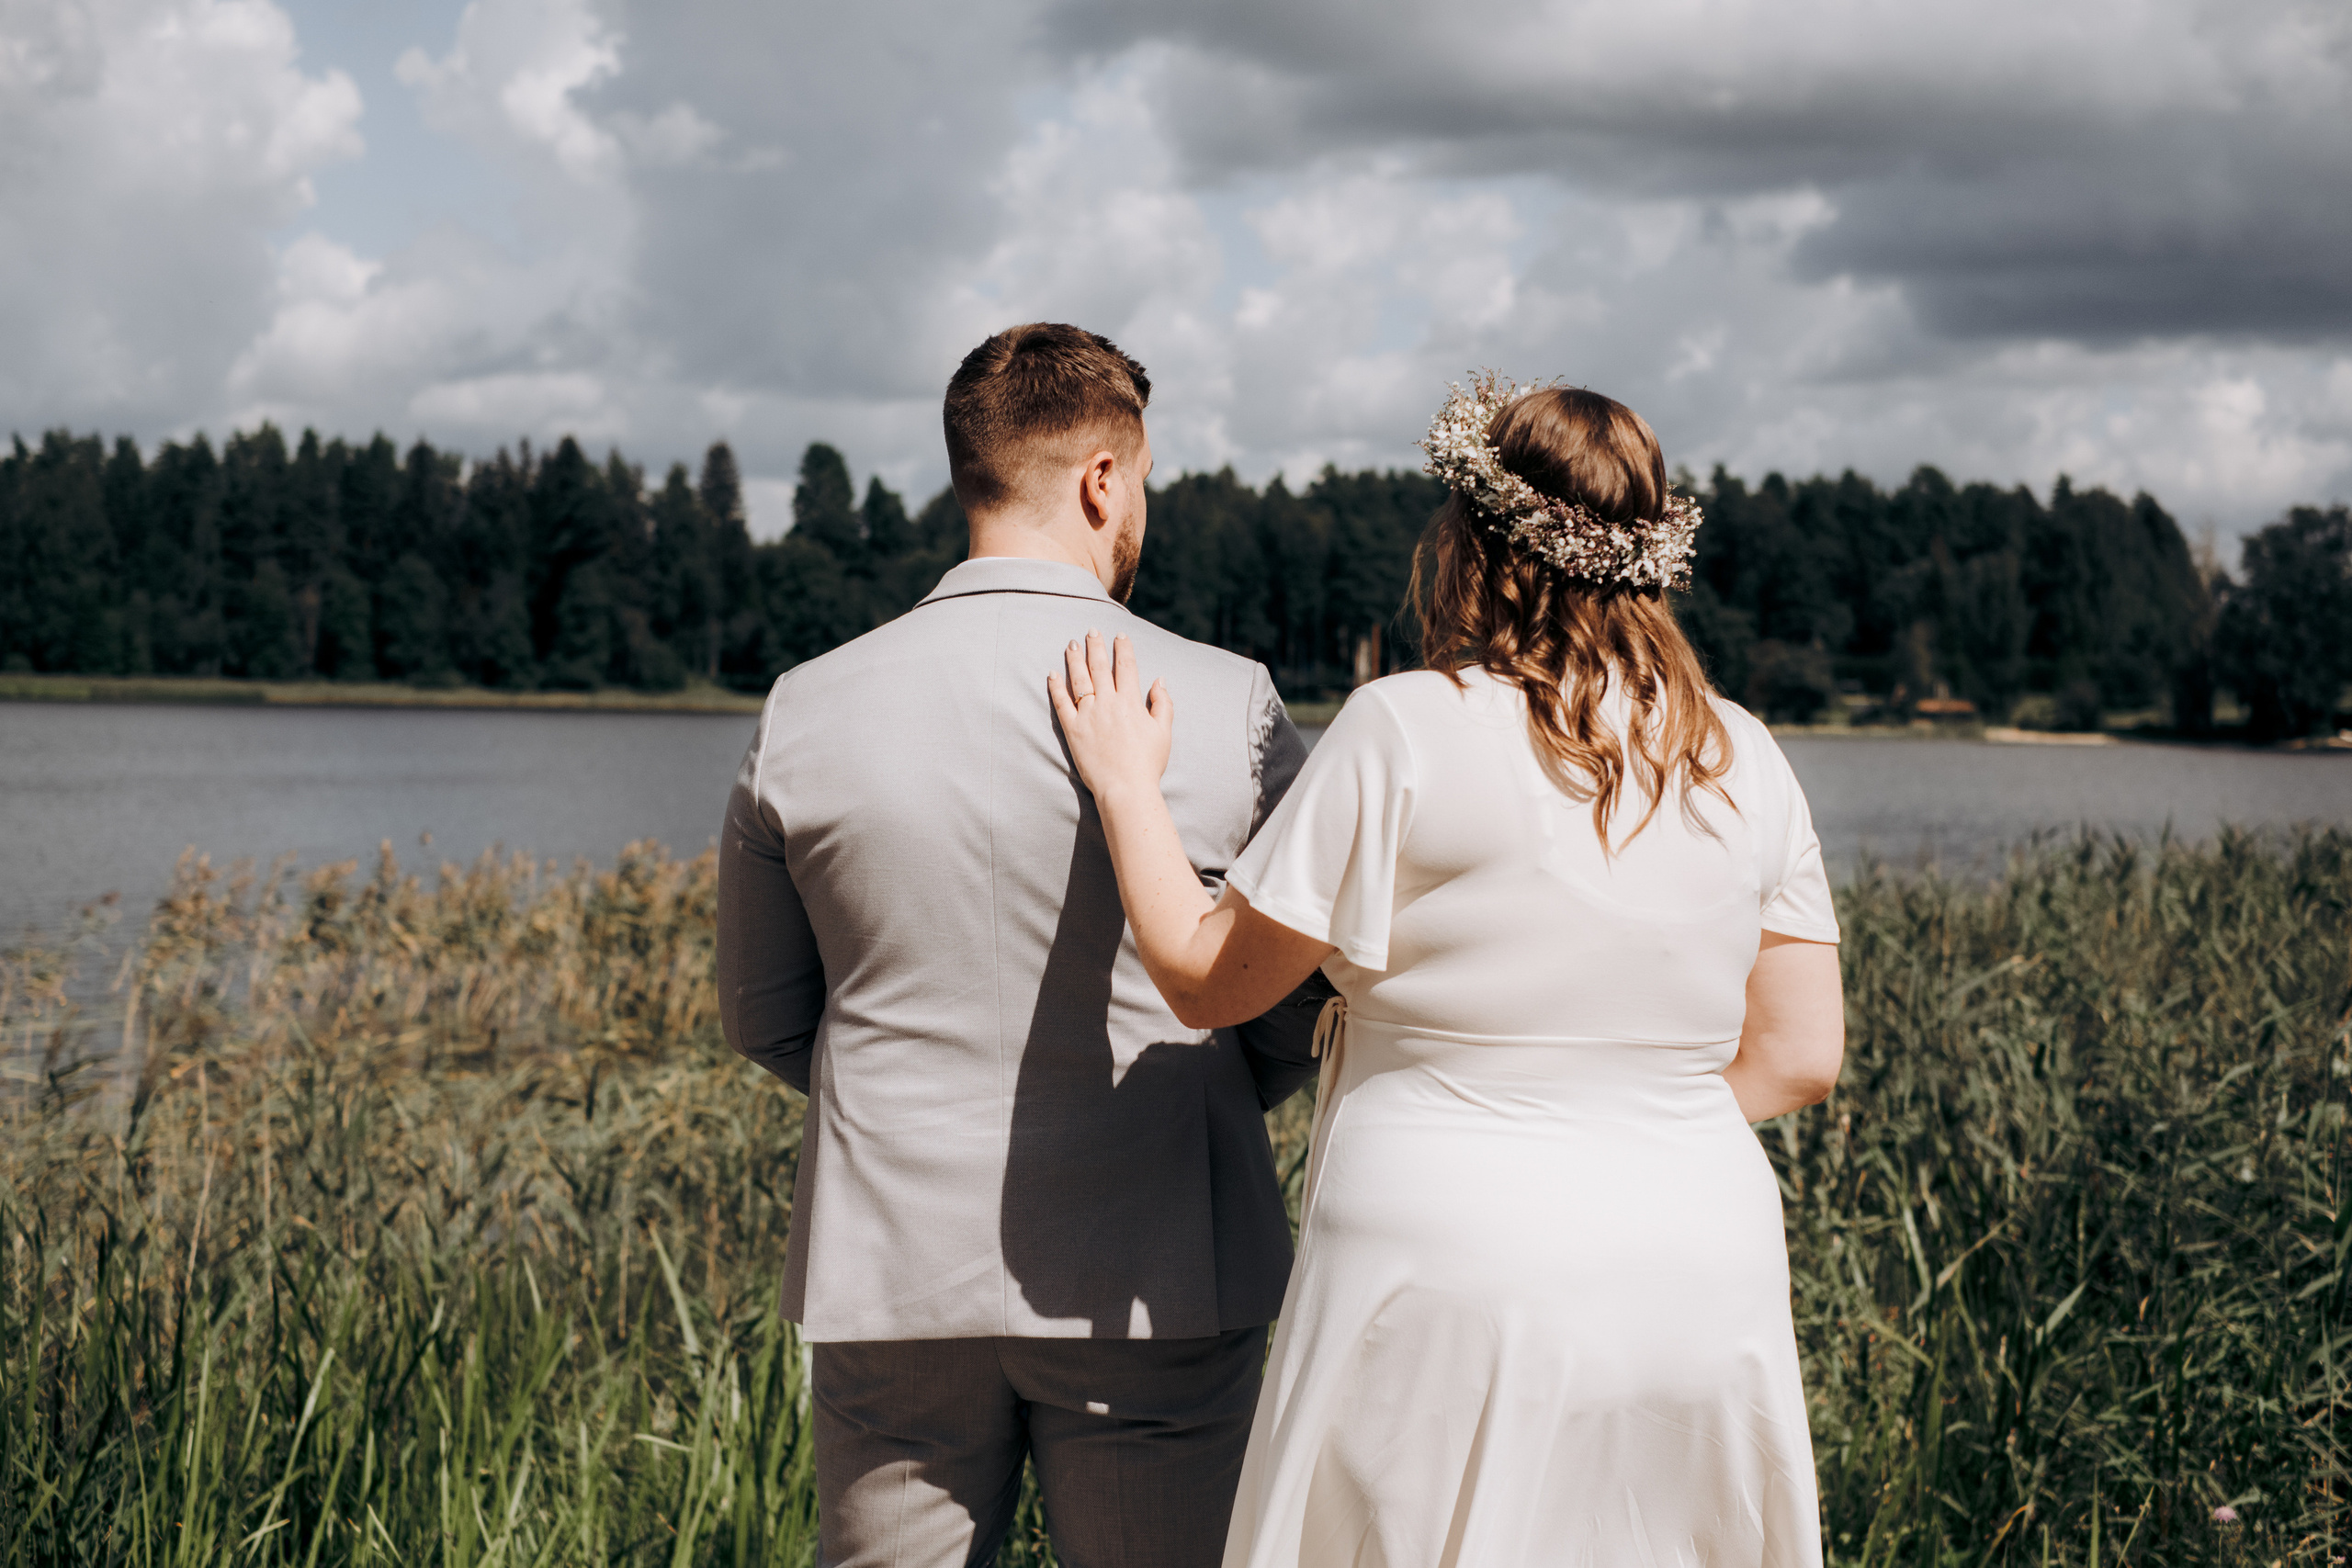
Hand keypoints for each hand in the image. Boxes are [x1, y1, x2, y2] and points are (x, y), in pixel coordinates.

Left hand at [1048, 630, 1173, 805]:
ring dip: (1075, 659)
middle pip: (1100, 667)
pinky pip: (1061, 703)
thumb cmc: (1147, 763)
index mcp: (1131, 702)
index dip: (1123, 649)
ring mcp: (1088, 715)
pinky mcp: (1073, 730)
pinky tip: (1053, 674)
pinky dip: (1056, 687)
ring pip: (1079, 680)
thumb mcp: (1163, 732)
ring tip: (1071, 644)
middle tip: (1091, 630)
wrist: (1125, 788)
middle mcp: (1108, 703)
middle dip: (1096, 646)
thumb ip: (1163, 704)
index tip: (1120, 635)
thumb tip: (1160, 680)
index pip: (1126, 667)